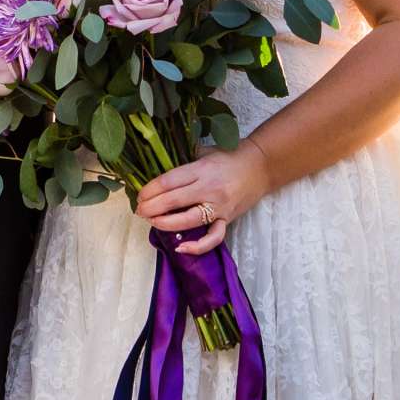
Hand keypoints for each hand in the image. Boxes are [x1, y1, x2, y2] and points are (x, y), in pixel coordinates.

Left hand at [135, 139, 272, 256]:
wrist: (260, 166)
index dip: (150, 190)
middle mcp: (209, 188)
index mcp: (201, 169)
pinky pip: (213, 238)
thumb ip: (183, 160)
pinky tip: (181, 248)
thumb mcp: (204, 152)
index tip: (140, 195)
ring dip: (165, 223)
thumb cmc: (229, 157)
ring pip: (188, 220)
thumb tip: (157, 170)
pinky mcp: (228, 219)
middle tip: (140, 210)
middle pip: (173, 201)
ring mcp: (219, 206)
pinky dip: (197, 246)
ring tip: (152, 222)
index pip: (168, 182)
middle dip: (151, 207)